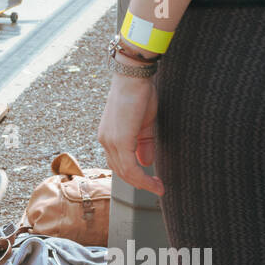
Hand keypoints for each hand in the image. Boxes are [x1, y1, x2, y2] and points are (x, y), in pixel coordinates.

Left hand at [97, 69, 162, 195]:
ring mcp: (110, 141)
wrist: (134, 77)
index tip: (151, 182)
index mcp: (109, 136)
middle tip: (157, 188)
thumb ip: (144, 145)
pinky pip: (130, 168)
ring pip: (125, 173)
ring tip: (158, 188)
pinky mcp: (120, 140)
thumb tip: (146, 163)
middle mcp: (105, 141)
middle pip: (120, 171)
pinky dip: (142, 179)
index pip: (118, 163)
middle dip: (139, 183)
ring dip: (143, 184)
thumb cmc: (139, 94)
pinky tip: (154, 183)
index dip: (134, 176)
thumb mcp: (144, 125)